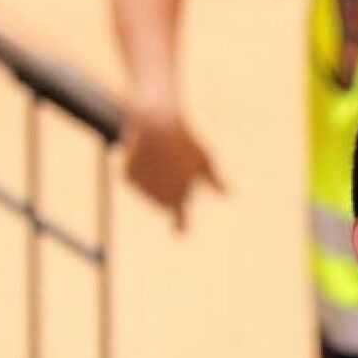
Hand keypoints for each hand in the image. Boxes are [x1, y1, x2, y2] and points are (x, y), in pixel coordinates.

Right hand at [123, 102, 222, 228]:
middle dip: (168, 185)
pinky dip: (140, 164)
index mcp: (180, 198)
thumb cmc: (184, 140)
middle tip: (172, 161)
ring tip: (161, 154)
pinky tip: (145, 152)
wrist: (154, 123)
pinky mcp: (128, 178)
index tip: (180, 234)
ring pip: (149, 187)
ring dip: (155, 173)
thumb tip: (229, 194)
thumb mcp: (204, 158)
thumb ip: (214, 179)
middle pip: (164, 199)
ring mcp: (143, 190)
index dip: (180, 225)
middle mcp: (160, 199)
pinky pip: (136, 175)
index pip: (181, 219)